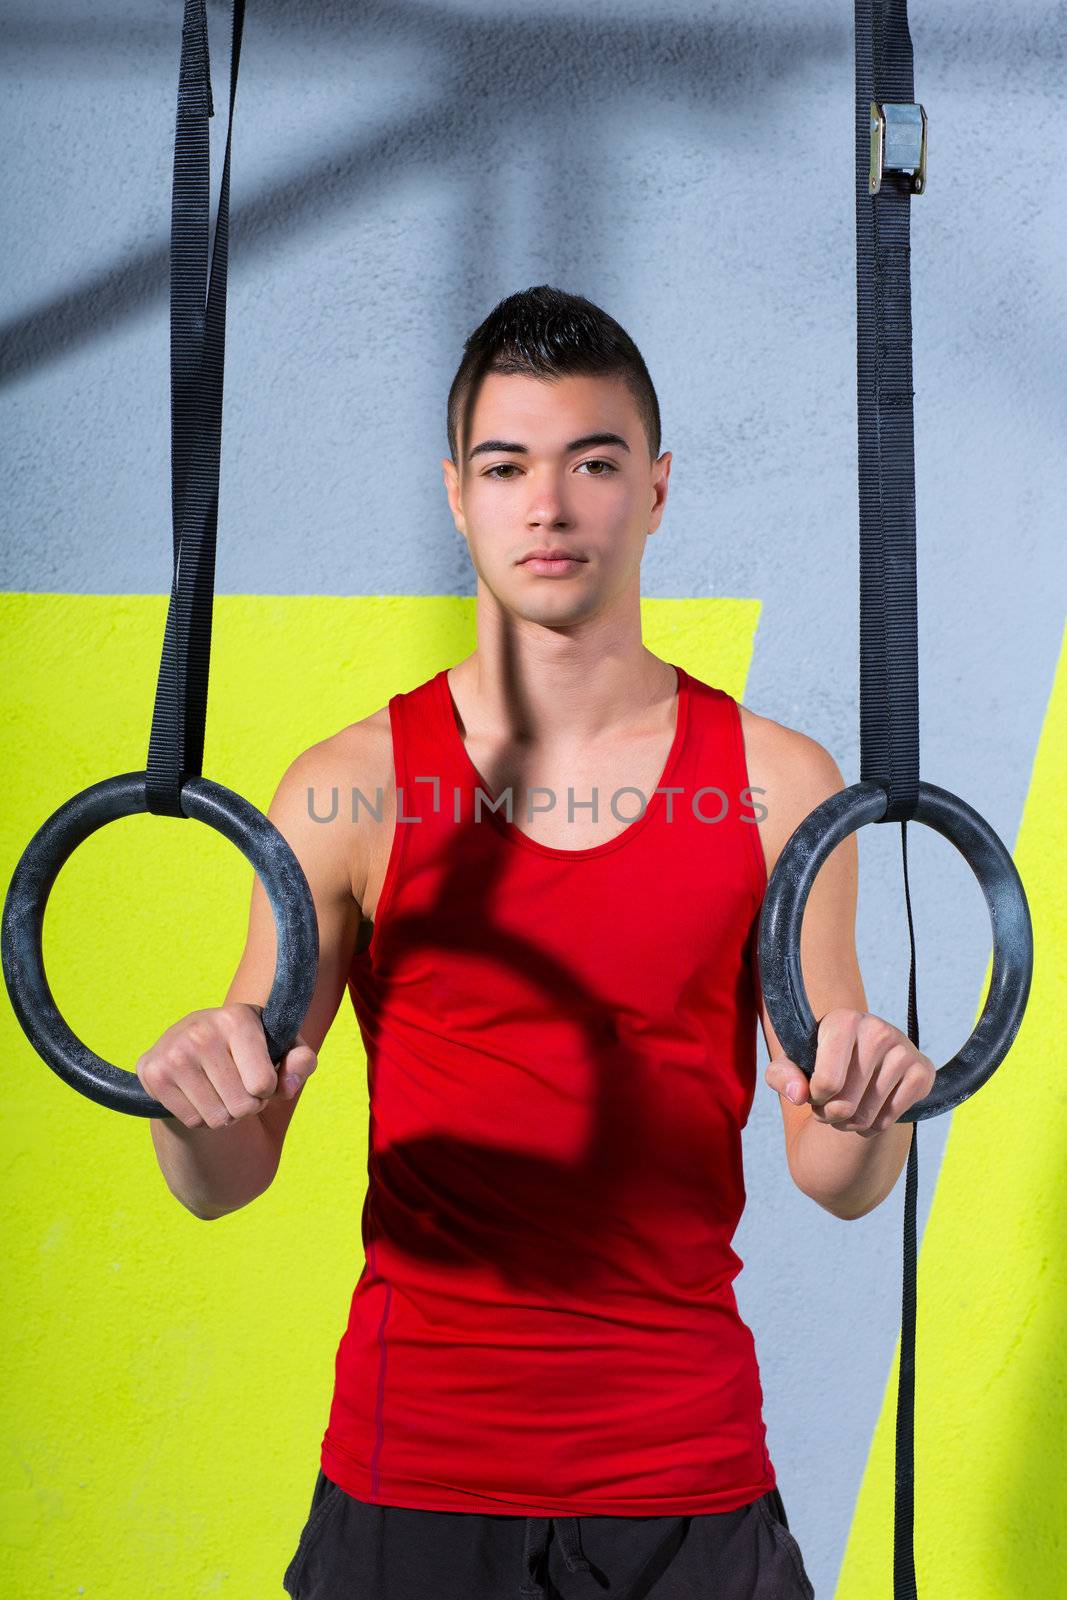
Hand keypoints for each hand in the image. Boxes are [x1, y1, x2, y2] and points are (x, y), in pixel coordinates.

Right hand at [136, 1002, 317, 1128]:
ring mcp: (173, 1052)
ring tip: (220, 1089)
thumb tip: (287, 1086)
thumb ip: (301, 1061)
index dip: (268, 1090)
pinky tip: (199, 1094)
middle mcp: (202, 1031)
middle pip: (242, 1106)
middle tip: (239, 1086)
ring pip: (218, 1119)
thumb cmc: (249, 1047)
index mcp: (237, 1018)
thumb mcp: (284, 1046)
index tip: (260, 1075)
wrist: (193, 1041)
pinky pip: (193, 1121)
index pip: (264, 1084)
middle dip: (247, 1105)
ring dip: (225, 1114)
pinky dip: (202, 1118)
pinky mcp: (152, 1073)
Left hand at [765, 1008, 934, 1136]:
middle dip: (831, 1116)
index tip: (814, 1093)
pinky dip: (875, 1127)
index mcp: (843, 1020)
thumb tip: (797, 1094)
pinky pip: (891, 1118)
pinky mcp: (923, 1071)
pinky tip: (869, 1114)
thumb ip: (781, 1076)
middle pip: (845, 1104)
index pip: (826, 1083)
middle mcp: (877, 1029)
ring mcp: (904, 1049)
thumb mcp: (792, 1064)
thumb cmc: (823, 1061)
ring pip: (867, 1115)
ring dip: (850, 1125)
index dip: (815, 1100)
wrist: (867, 1059)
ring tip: (846, 1113)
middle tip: (829, 1108)